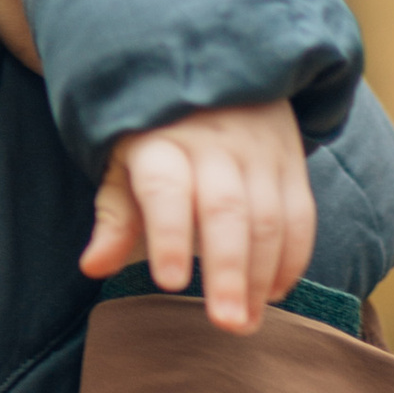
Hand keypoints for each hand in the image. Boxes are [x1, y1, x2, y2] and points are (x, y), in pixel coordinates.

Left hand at [83, 99, 316, 333]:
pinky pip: (300, 214)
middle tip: (225, 323)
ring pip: (269, 218)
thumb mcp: (124, 165)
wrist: (215, 70)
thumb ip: (115, 218)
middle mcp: (213, 143)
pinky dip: (292, 259)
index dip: (168, 235)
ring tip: (245, 322)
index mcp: (160, 142)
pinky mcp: (291, 162)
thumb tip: (93, 268)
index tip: (169, 283)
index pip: (165, 188)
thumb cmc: (155, 136)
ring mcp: (258, 151)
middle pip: (226, 210)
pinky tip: (273, 294)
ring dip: (261, 276)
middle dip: (228, 270)